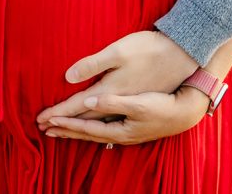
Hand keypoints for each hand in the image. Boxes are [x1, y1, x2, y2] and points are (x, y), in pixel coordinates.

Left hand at [44, 86, 208, 145]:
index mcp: (118, 126)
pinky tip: (90, 126)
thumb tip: (88, 97)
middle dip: (65, 129)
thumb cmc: (163, 102)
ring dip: (76, 130)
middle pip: (86, 132)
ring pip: (94, 132)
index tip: (46, 119)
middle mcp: (119, 133)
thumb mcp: (138, 100)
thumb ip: (112, 101)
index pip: (84, 124)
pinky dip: (90, 127)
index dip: (64, 121)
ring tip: (60, 129)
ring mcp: (126, 131)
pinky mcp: (132, 124)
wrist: (187, 109)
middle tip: (44, 128)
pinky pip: (103, 129)